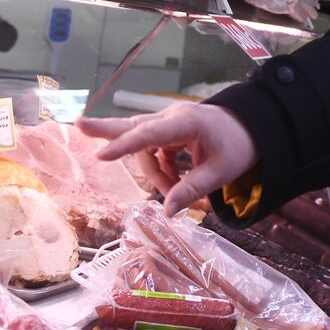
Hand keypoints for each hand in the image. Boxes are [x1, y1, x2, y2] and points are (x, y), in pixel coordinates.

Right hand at [77, 103, 257, 214]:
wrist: (251, 129)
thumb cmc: (238, 147)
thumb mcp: (220, 172)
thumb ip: (192, 190)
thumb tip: (167, 212)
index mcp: (187, 122)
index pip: (151, 134)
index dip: (125, 146)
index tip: (102, 155)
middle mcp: (172, 118)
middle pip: (134, 127)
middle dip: (106, 130)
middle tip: (77, 125)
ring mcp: (168, 123)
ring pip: (144, 150)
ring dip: (153, 173)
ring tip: (171, 191)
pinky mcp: (167, 131)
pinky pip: (153, 152)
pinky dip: (159, 170)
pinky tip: (172, 182)